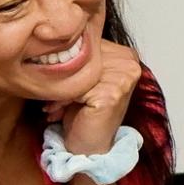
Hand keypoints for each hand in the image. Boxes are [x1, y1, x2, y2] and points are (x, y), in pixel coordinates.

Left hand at [42, 39, 140, 154]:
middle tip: (53, 100)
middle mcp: (130, 64)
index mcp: (127, 55)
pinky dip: (61, 100)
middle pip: (82, 57)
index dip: (68, 64)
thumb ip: (81, 56)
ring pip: (76, 73)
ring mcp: (124, 78)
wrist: (88, 148)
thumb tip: (54, 36)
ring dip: (59, 91)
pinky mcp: (113, 93)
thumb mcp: (83, 78)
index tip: (59, 84)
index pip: (87, 44)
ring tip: (56, 107)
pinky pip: (75, 87)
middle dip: (62, 77)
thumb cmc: (83, 114)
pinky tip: (59, 112)